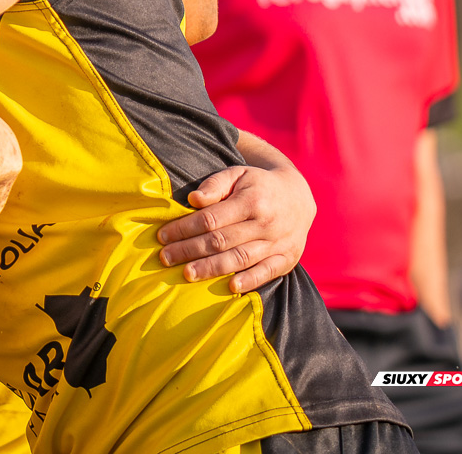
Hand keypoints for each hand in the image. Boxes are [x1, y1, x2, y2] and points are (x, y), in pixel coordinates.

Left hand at [156, 163, 314, 291]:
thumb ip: (215, 184)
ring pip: (240, 258)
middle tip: (165, 257)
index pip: (211, 219)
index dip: (184, 228)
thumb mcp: (237, 173)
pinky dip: (250, 281)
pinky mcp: (288, 258)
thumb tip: (193, 200)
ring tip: (186, 274)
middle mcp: (266, 223)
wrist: (299, 196)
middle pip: (221, 241)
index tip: (163, 235)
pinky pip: (268, 272)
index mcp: (251, 200)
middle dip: (190, 250)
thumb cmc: (257, 184)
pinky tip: (230, 287)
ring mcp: (278, 243)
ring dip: (212, 268)